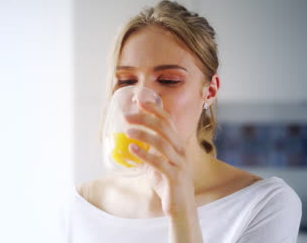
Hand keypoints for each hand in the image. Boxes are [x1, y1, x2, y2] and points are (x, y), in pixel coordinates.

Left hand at [124, 101, 194, 215]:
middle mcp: (180, 150)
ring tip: (127, 131)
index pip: (167, 120)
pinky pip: (159, 163)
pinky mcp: (175, 177)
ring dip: (143, 134)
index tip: (139, 99)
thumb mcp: (158, 162)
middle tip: (126, 116)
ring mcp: (179, 163)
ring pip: (162, 142)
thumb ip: (149, 150)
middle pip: (163, 127)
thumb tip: (129, 140)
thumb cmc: (168, 183)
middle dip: (144, 118)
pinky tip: (132, 149)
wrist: (181, 207)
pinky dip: (145, 154)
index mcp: (177, 144)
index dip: (154, 108)